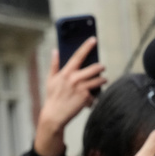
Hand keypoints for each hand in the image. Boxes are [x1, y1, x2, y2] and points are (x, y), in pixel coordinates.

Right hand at [34, 38, 107, 155]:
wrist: (54, 116)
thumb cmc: (52, 97)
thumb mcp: (50, 80)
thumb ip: (54, 65)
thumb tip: (55, 51)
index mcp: (66, 72)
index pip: (78, 55)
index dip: (87, 46)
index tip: (94, 39)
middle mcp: (75, 79)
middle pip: (94, 68)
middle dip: (100, 67)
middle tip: (102, 67)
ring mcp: (81, 88)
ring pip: (99, 80)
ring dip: (103, 80)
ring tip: (103, 80)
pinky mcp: (86, 98)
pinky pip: (95, 94)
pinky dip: (95, 95)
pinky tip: (92, 98)